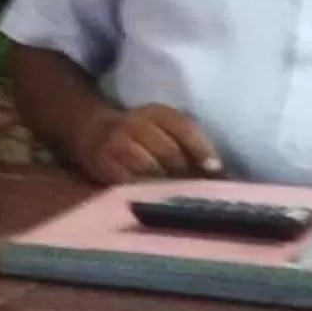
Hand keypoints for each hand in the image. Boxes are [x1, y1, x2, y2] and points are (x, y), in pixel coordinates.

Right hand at [77, 103, 224, 184]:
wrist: (94, 132)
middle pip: (169, 152)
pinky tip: (156, 198)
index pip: (184, 127)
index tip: (214, 169)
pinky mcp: (106, 165)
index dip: (201, 149)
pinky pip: (132, 182)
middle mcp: (136, 124)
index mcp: (157, 112)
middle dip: (186, 173)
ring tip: (179, 196)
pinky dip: (147, 192)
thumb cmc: (141, 133)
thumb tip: (217, 172)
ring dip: (169, 185)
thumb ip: (189, 142)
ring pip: (151, 169)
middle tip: (197, 189)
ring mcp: (119, 144)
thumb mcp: (164, 126)